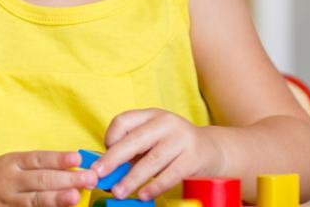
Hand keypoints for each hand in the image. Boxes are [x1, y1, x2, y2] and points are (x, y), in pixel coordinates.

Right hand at [0, 150, 98, 206]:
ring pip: (34, 201)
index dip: (58, 159)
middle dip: (67, 180)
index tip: (77, 158)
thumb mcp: (15, 162)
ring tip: (75, 196)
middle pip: (40, 180)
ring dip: (57, 199)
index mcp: (12, 162)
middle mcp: (9, 182)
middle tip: (89, 178)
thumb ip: (40, 165)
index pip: (38, 159)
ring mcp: (7, 202)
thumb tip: (74, 167)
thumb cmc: (0, 173)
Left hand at [90, 108, 223, 200]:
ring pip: (151, 160)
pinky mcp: (193, 157)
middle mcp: (166, 123)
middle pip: (134, 140)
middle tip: (98, 174)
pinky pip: (170, 174)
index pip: (123, 120)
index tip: (104, 154)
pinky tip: (144, 195)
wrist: (212, 149)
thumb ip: (133, 150)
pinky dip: (155, 186)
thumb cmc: (174, 146)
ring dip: (132, 178)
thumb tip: (107, 170)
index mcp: (151, 115)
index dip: (110, 137)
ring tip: (119, 191)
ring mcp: (181, 138)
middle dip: (113, 159)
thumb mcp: (153, 139)